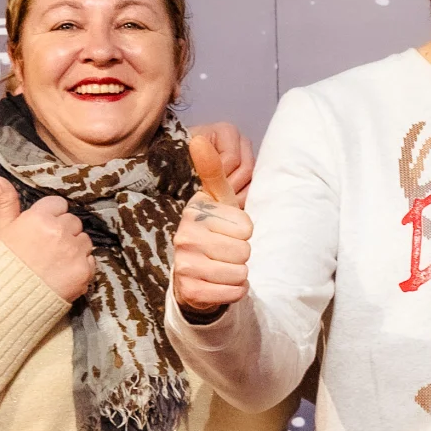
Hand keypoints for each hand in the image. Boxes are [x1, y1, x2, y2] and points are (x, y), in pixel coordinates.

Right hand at [0, 176, 97, 303]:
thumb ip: (6, 202)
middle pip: (73, 222)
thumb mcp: (3, 230)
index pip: (59, 205)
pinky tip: (64, 273)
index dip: (52, 216)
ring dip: (75, 248)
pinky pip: (90, 260)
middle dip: (64, 232)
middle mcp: (60, 230)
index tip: (43, 230)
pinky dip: (81, 266)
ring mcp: (74, 250)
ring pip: (84, 240)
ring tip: (56, 262)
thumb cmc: (4, 263)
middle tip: (49, 248)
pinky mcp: (84, 270)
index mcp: (40, 217)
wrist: (10, 301)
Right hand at [172, 135, 254, 319]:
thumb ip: (213, 171)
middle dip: (242, 255)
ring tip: (223, 268)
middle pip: (244, 250)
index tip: (227, 232)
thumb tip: (198, 138)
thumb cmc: (212, 234)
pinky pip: (233, 292)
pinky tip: (220, 285)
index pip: (246, 225)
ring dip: (238, 274)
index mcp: (193, 212)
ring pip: (240, 272)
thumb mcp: (216, 202)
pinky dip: (234, 292)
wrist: (193, 277)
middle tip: (226, 254)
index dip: (244, 232)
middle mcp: (184, 237)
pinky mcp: (190, 291)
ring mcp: (184, 265)